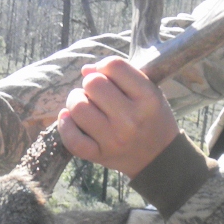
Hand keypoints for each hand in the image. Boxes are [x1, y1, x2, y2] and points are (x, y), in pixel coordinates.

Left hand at [57, 56, 179, 177]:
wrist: (158, 158)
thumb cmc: (150, 117)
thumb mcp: (148, 91)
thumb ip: (121, 75)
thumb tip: (85, 69)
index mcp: (148, 98)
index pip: (115, 66)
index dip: (105, 66)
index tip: (107, 75)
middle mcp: (131, 119)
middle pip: (93, 84)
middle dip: (90, 83)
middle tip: (96, 93)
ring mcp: (114, 140)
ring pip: (78, 107)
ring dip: (75, 101)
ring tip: (84, 104)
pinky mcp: (100, 156)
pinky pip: (72, 139)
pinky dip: (66, 125)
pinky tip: (69, 118)